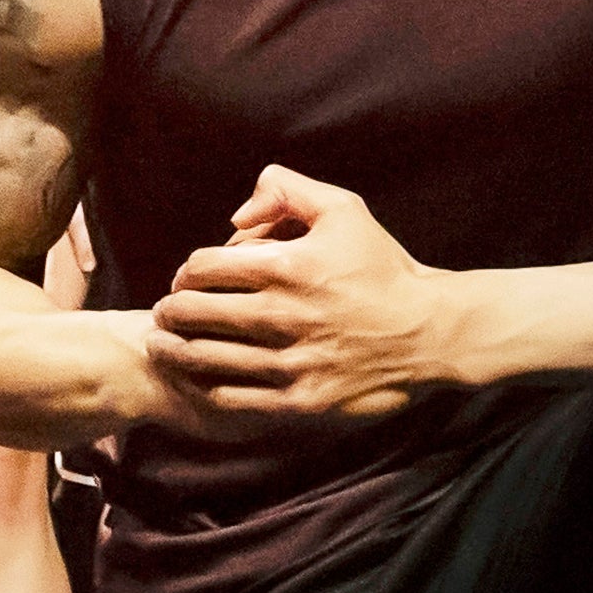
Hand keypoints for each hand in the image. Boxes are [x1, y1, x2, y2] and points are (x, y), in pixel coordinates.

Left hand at [143, 165, 469, 419]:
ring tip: (161, 346)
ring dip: (173, 351)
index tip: (186, 279)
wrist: (430, 332)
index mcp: (287, 266)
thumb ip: (286, 191)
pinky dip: (202, 389)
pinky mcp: (299, 401)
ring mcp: (290, 363)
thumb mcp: (344, 209)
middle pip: (194, 313)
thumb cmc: (384, 268)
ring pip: (204, 358)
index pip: (204, 267)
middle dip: (170, 310)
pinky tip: (194, 381)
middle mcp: (283, 316)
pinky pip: (232, 398)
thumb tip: (238, 213)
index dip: (186, 271)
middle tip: (164, 313)